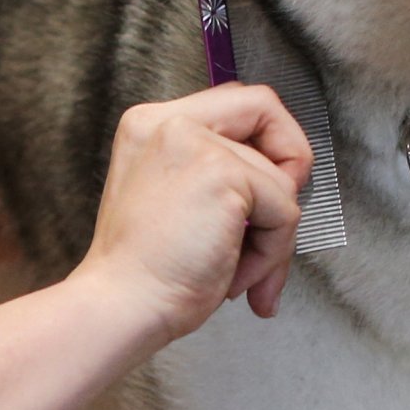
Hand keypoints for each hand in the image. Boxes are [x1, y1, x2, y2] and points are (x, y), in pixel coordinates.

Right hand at [73, 87, 309, 344]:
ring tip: (234, 272)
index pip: (236, 102)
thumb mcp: (177, 202)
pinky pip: (284, 211)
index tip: (267, 192)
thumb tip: (284, 180)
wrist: (121, 307)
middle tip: (274, 222)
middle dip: (287, 171)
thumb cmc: (145, 275)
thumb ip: (218, 173)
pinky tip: (232, 276)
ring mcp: (196, 143)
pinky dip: (271, 254)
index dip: (269, 140)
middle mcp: (169, 122)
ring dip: (272, 240)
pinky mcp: (223, 172)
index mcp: (150, 126)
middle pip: (266, 110)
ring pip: (281, 180)